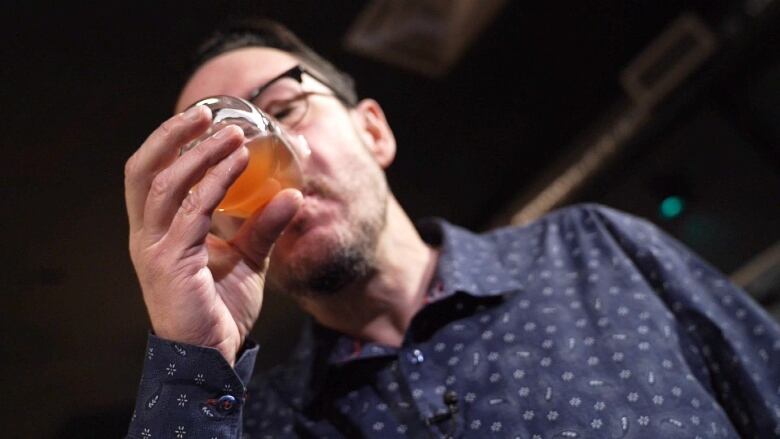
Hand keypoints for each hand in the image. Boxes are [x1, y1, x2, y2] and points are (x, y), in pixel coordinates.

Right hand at [124, 105, 302, 365]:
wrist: (211, 356)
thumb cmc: (221, 308)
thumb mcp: (248, 259)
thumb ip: (264, 226)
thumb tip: (294, 194)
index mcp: (156, 231)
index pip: (149, 174)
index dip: (168, 142)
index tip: (201, 118)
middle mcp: (146, 235)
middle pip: (144, 169)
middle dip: (171, 136)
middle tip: (206, 111)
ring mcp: (154, 248)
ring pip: (167, 184)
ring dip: (200, 154)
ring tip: (231, 134)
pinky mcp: (170, 262)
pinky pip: (191, 211)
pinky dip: (214, 182)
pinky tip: (237, 163)